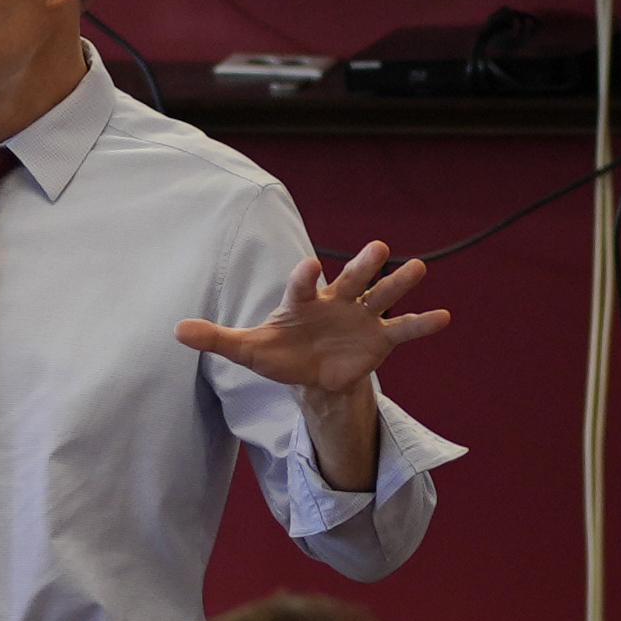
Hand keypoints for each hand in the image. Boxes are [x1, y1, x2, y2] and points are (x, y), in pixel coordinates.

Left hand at [174, 240, 448, 396]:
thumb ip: (216, 338)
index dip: (304, 277)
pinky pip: (404, 330)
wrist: (311, 373)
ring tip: (419, 267)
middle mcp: (336, 301)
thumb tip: (174, 330)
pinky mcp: (379, 339)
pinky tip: (445, 316)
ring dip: (398, 284)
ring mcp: (361, 318)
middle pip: (350, 279)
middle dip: (362, 265)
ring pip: (381, 297)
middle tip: (379, 246)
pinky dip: (423, 324)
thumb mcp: (247, 350)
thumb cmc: (279, 353)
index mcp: (302, 301)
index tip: (310, 266)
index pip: (302, 285)